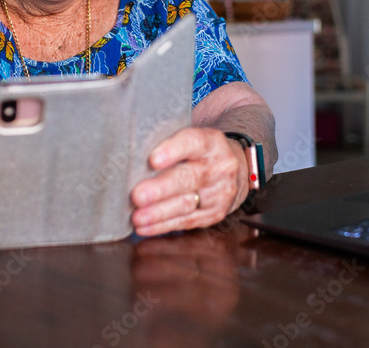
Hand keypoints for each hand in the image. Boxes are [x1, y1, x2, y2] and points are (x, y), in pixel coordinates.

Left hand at [130, 128, 246, 235]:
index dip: (173, 150)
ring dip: (159, 212)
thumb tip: (131, 155)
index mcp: (211, 142)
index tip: (152, 160)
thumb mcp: (193, 140)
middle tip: (137, 196)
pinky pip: (187, 221)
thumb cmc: (200, 153)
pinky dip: (163, 225)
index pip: (193, 142)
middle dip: (161, 189)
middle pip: (188, 178)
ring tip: (137, 216)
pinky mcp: (215, 214)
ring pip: (186, 204)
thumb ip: (169, 143)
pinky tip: (145, 227)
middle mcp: (219, 167)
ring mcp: (219, 193)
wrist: (237, 170)